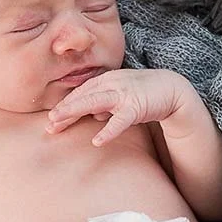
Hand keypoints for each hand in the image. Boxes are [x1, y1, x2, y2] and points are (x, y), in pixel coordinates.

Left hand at [45, 68, 188, 144]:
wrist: (173, 89)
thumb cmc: (145, 93)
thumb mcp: (121, 97)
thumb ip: (106, 104)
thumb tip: (93, 115)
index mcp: (106, 81)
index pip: (80, 93)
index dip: (65, 106)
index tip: (52, 119)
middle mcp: (112, 84)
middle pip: (82, 96)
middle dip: (64, 109)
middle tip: (48, 123)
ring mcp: (123, 94)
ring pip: (94, 102)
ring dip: (74, 111)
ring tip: (58, 122)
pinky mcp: (136, 106)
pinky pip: (120, 120)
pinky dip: (108, 130)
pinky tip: (97, 141)